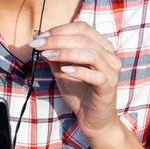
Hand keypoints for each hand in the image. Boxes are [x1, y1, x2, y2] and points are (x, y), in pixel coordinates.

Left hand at [29, 22, 121, 140]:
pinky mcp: (109, 87)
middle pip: (84, 38)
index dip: (60, 30)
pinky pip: (96, 76)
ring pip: (91, 54)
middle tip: (38, 45)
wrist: (93, 120)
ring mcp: (111, 71)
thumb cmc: (79, 92)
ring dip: (66, 53)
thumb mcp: (62, 70)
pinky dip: (79, 71)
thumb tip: (39, 39)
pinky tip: (64, 70)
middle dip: (58, 39)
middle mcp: (110, 55)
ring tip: (47, 55)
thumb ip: (54, 55)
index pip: (82, 28)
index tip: (39, 37)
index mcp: (101, 46)